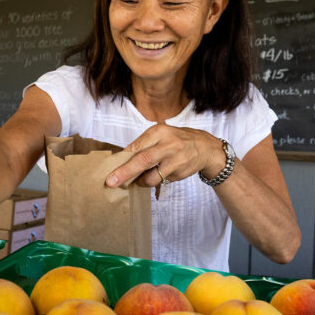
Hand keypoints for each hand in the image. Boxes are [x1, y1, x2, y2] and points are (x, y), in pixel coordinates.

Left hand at [104, 123, 225, 188]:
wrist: (205, 148)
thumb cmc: (176, 140)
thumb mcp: (161, 135)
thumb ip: (143, 145)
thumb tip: (121, 161)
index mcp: (159, 132)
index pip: (136, 146)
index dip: (122, 160)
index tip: (110, 169)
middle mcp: (168, 144)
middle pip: (143, 160)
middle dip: (125, 173)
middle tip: (111, 182)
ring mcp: (176, 160)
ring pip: (152, 176)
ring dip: (141, 181)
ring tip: (139, 180)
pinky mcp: (180, 172)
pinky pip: (161, 181)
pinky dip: (155, 181)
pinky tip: (159, 174)